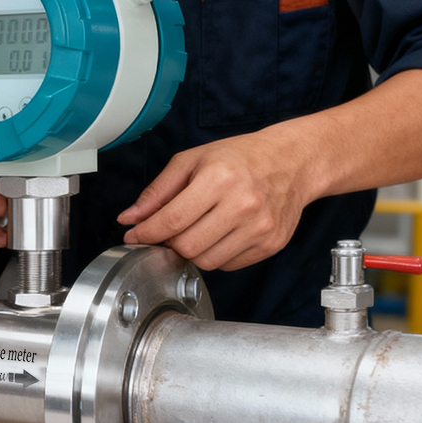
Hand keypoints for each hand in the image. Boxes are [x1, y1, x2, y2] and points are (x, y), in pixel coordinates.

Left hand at [117, 130, 313, 270]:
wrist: (292, 161)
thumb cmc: (240, 157)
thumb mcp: (192, 160)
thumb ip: (157, 192)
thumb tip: (129, 218)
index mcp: (219, 179)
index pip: (172, 220)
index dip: (146, 233)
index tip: (134, 236)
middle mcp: (242, 205)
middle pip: (187, 247)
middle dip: (168, 243)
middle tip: (167, 232)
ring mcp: (260, 228)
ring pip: (206, 261)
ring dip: (191, 251)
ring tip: (195, 230)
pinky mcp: (271, 244)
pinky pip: (228, 265)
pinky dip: (215, 255)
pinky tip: (218, 234)